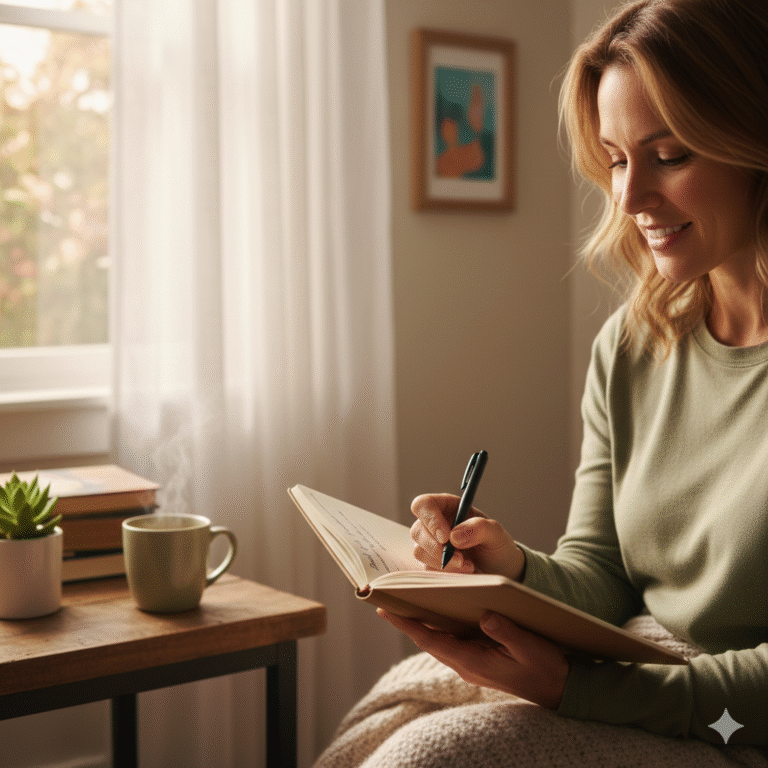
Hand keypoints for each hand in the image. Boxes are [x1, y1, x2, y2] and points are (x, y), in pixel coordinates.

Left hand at [378, 609, 568, 709]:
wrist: (559, 689)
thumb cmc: (545, 668)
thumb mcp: (530, 648)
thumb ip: (506, 633)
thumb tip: (485, 615)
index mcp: (473, 661)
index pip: (431, 641)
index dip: (407, 625)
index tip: (386, 609)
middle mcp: (466, 664)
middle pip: (428, 639)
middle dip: (407, 620)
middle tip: (386, 599)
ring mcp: (470, 662)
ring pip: (437, 640)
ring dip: (421, 622)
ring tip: (403, 600)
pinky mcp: (477, 659)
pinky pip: (450, 640)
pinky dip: (438, 625)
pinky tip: (435, 610)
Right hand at [410, 493, 524, 580]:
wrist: (499, 570)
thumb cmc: (495, 545)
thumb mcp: (496, 533)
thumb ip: (479, 528)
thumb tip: (454, 535)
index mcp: (447, 507)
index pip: (425, 504)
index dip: (430, 519)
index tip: (445, 537)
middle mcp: (434, 524)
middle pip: (418, 530)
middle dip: (438, 548)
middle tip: (461, 559)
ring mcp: (430, 545)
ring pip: (419, 552)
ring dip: (443, 563)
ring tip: (468, 566)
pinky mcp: (430, 564)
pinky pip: (426, 569)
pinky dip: (444, 573)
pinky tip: (462, 572)